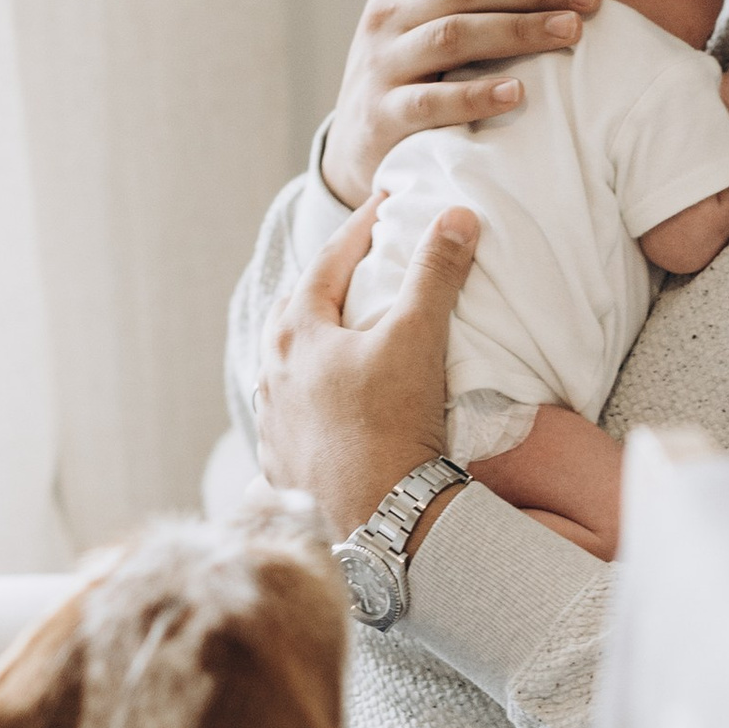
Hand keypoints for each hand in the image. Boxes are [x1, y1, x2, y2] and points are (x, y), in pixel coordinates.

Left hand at [257, 194, 478, 541]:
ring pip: (286, 363)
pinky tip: (329, 402)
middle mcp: (272, 373)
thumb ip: (436, 273)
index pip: (328, 260)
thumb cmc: (391, 424)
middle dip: (324, 283)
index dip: (361, 227)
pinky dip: (309, 393)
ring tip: (342, 334)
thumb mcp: (418, 338)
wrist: (379, 522)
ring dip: (312, 341)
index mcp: (295, 333)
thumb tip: (457, 216)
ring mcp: (272, 420)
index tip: (385, 205)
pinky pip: (290, 411)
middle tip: (356, 268)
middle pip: (294, 310)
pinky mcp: (281, 461)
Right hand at [319, 0, 599, 206]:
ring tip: (572, 32)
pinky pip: (433, 102)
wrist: (361, 144)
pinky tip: (519, 92)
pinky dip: (477, 94)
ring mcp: (381, 64)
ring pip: (453, 36)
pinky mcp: (384, 116)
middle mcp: (385, 14)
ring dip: (518, 30)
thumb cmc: (404, 60)